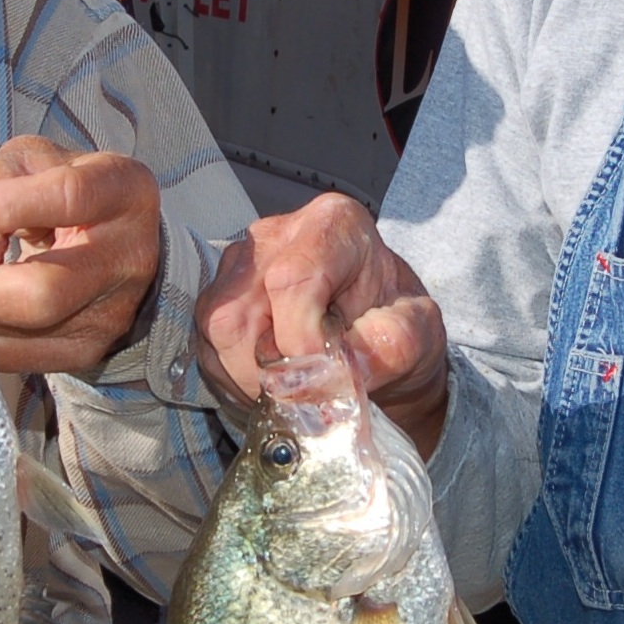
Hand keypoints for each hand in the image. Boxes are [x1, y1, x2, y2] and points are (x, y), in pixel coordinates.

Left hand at [0, 137, 162, 373]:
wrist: (117, 246)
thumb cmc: (67, 192)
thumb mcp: (38, 161)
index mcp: (121, 191)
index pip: (68, 197)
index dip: (5, 207)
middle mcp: (127, 257)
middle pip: (44, 291)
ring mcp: (112, 313)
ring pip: (26, 334)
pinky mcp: (88, 350)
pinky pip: (20, 359)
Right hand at [195, 195, 448, 451]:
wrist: (380, 334)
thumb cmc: (396, 323)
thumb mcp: (416, 333)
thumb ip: (387, 346)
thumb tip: (335, 373)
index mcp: (332, 224)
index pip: (293, 279)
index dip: (301, 339)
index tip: (326, 378)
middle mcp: (275, 235)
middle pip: (241, 310)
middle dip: (271, 370)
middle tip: (309, 399)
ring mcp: (238, 265)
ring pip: (217, 331)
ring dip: (251, 379)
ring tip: (295, 392)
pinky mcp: (218, 298)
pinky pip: (207, 347)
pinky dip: (237, 380)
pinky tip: (274, 384)